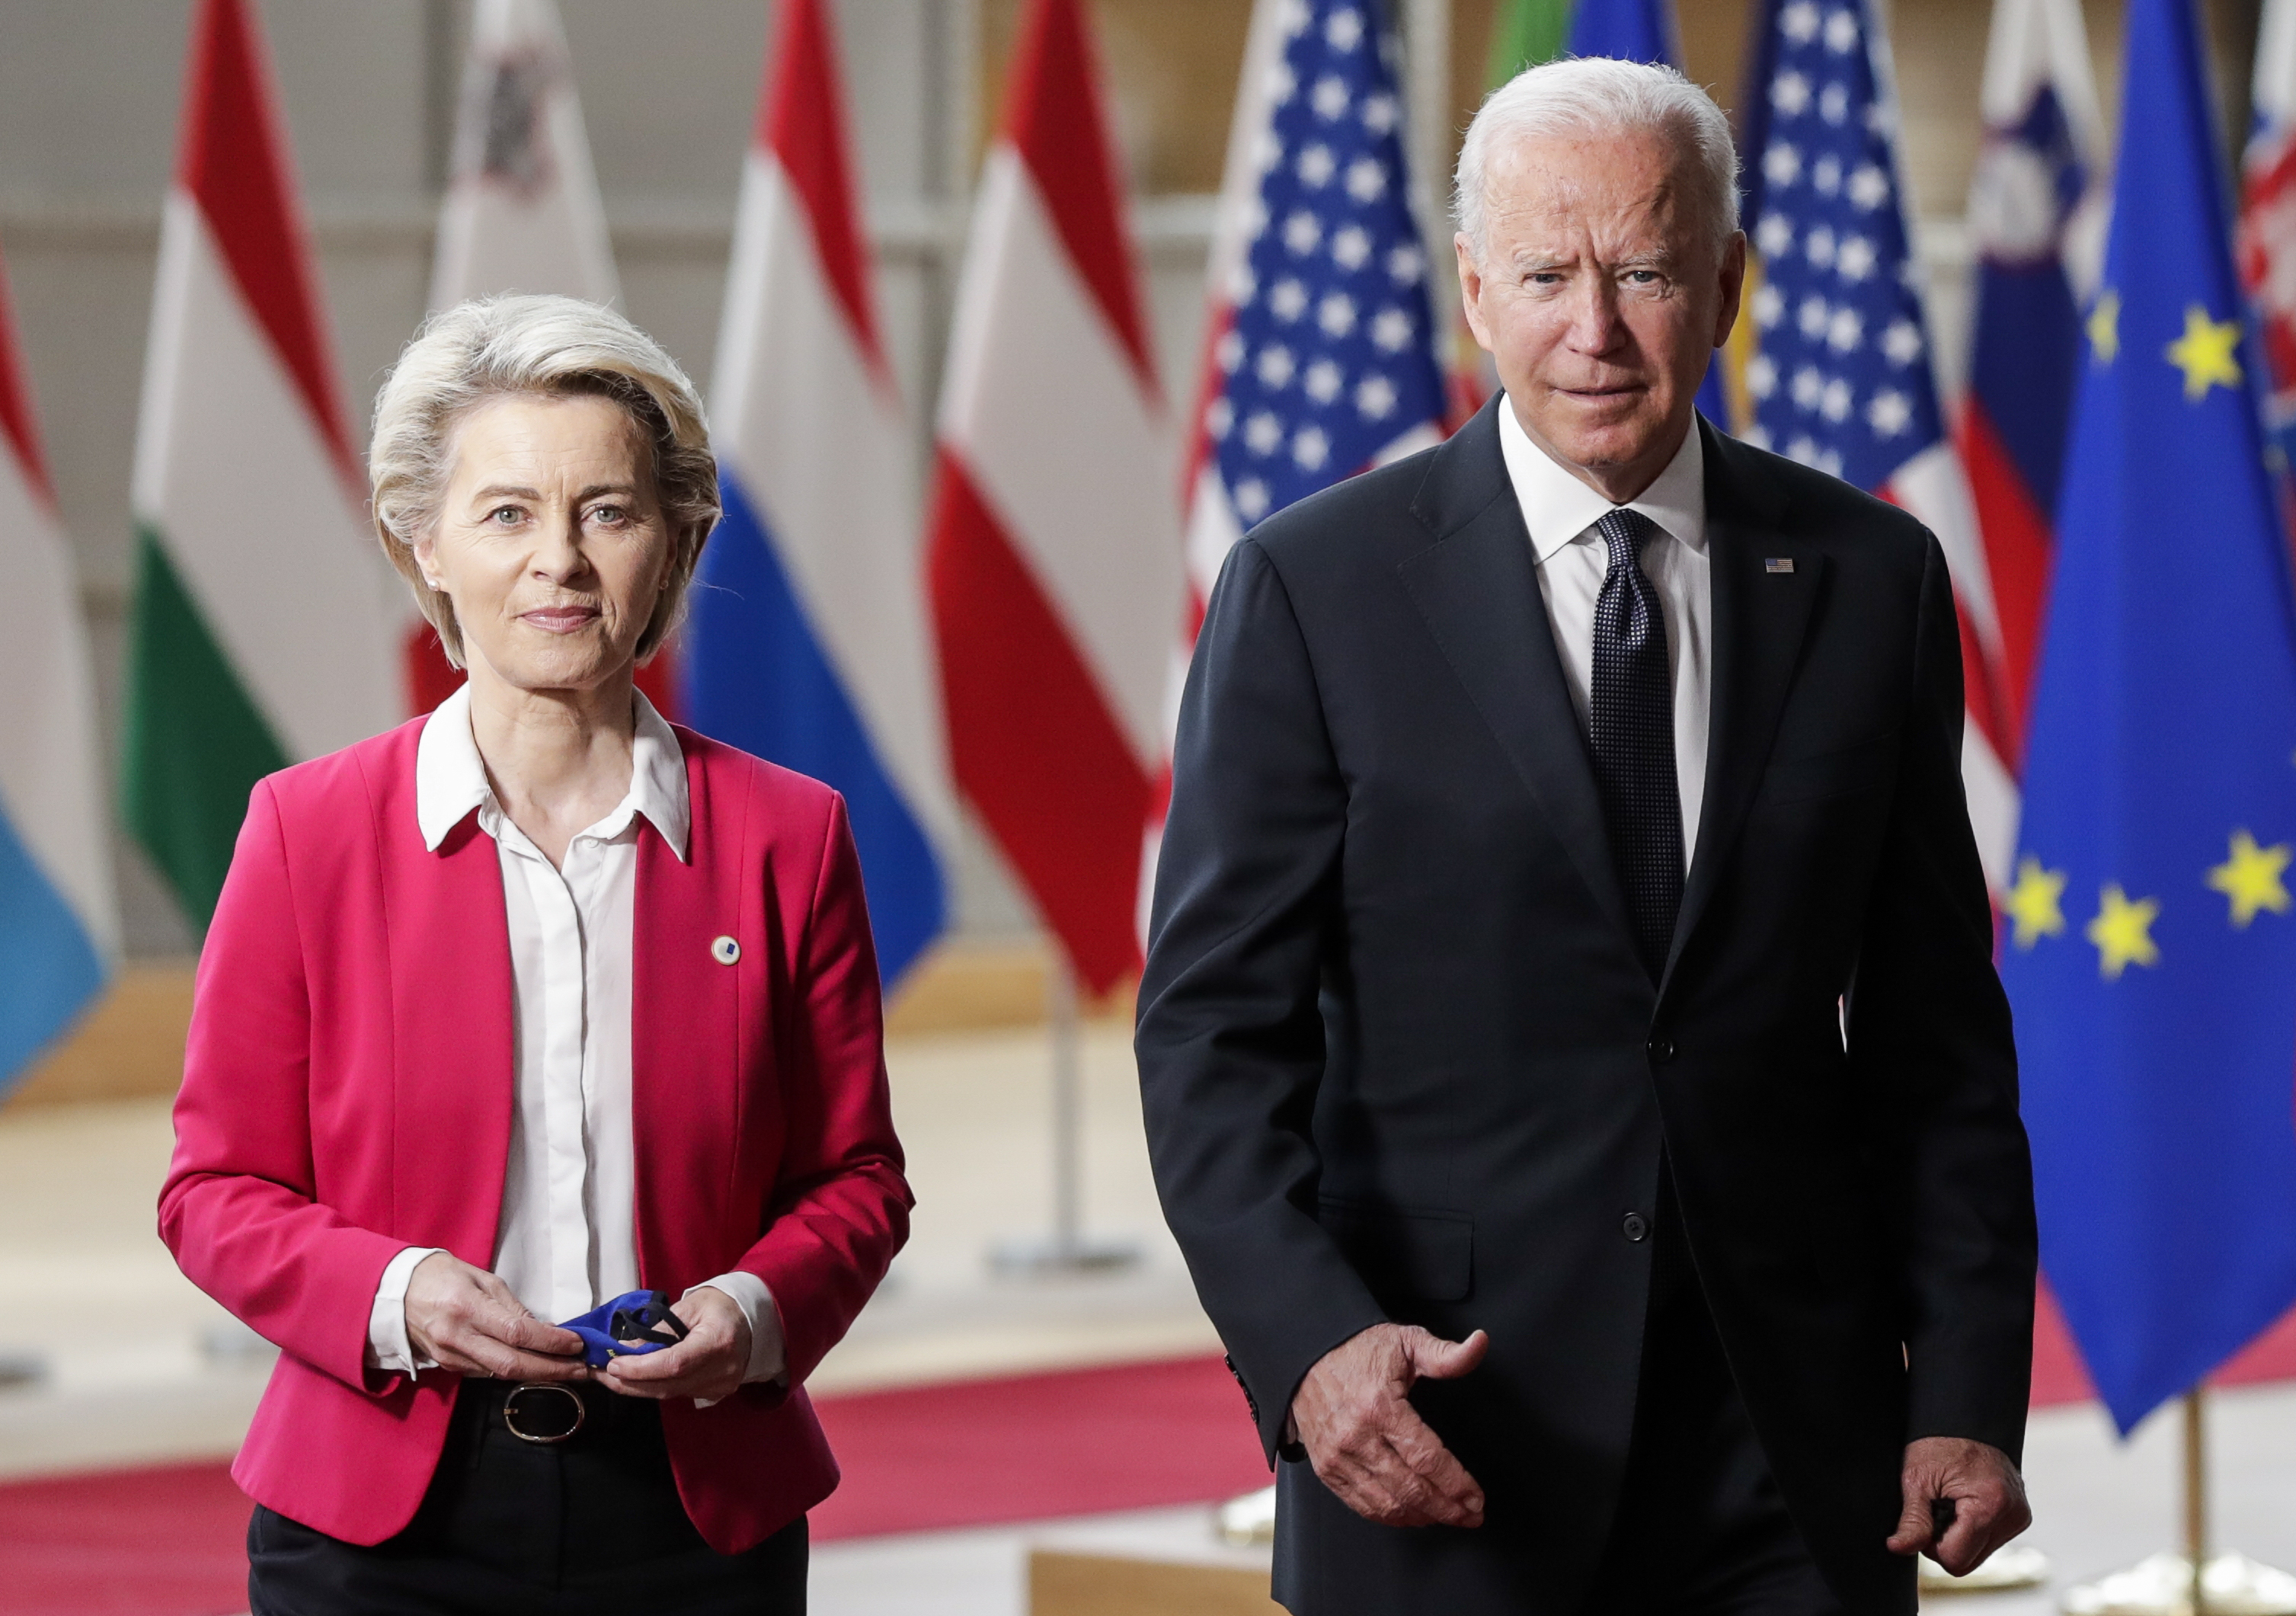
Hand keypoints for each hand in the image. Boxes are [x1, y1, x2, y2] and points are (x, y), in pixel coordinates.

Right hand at [402, 1251, 587, 1380]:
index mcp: (466, 1307)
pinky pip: (486, 1373)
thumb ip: (511, 1306)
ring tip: (567, 1369)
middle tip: (582, 1369)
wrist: (394, 1292)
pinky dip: (513, 1371)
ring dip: (537, 1374)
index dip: (551, 1342)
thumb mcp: (480, 1278)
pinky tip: (534, 1366)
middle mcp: (457, 1337)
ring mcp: (450, 1356)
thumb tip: (542, 1328)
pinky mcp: (447, 1366)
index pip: (517, 1333)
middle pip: (511, 1364)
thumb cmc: (440, 1276)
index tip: (576, 1343)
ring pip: (500, 1374)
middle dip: (552, 1370)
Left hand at [596, 1286, 751, 1403]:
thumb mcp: (690, 1306)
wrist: (753, 1319)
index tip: (614, 1365)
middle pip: (668, 1386)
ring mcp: (720, 1385)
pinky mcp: (715, 1393)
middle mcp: (722, 1370)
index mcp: (718, 1342)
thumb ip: (658, 1329)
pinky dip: (655, 1387)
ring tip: (612, 1375)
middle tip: (602, 1373)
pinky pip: (679, 1394)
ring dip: (638, 1386)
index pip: (674, 1364)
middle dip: (630, 1382)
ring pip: (669, 1394)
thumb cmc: (721, 1306)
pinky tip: (638, 1378)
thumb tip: (625, 1349)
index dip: (641, 1368)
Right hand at [1291, 1323, 1489, 1528]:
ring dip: (1422, 1516)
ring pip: (1387, 1504)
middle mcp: (1357, 1436)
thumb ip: (1446, 1354)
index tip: (1477, 1499)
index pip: (1428, 1458)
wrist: (1305, 1354)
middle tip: (1471, 1516)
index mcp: (1381, 1406)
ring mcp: (1338, 1456)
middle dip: (1448, 1508)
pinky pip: (1361, 1505)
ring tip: (1447, 1516)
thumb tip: (1480, 1343)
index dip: (1457, 1484)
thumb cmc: (1358, 1349)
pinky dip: (1391, 1516)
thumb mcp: (1406, 1342)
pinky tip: (1412, 1514)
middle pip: (1411, 1489)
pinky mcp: (1326, 1468)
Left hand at [1886, 1436, 2030, 1575]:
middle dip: (1946, 1542)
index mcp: (1990, 1506)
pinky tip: (1965, 1504)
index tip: (1925, 1518)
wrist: (1965, 1419)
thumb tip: (1898, 1548)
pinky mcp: (2020, 1516)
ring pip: (1979, 1554)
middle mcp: (2012, 1515)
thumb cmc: (1939, 1443)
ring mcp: (2020, 1517)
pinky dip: (1973, 1528)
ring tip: (1952, 1502)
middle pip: (1969, 1562)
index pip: (1955, 1560)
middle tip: (1936, 1508)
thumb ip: (1911, 1520)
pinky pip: (1990, 1540)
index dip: (1932, 1545)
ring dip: (1960, 1535)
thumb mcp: (1917, 1480)